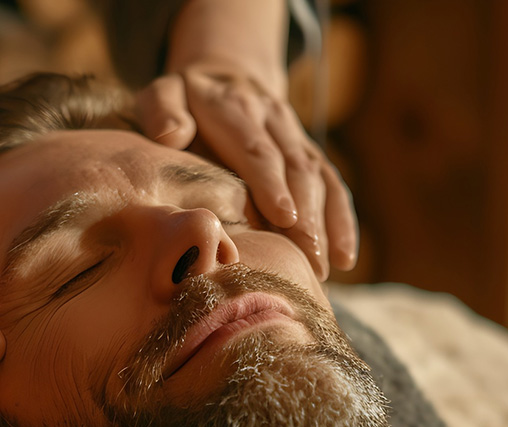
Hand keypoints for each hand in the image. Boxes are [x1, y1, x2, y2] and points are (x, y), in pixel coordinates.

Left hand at [136, 64, 358, 280]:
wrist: (223, 76)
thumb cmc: (184, 101)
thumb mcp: (163, 94)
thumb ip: (162, 110)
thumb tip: (172, 135)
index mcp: (236, 108)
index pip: (257, 149)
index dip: (272, 183)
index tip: (285, 217)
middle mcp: (273, 119)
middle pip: (297, 169)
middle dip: (306, 217)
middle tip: (308, 259)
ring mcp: (296, 137)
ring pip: (320, 180)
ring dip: (325, 226)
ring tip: (322, 268)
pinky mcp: (310, 154)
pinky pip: (333, 186)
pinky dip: (342, 222)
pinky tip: (344, 258)